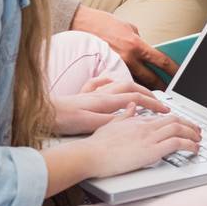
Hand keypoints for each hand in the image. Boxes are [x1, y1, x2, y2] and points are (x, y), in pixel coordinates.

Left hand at [53, 74, 167, 135]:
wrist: (42, 113)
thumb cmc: (63, 119)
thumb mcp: (90, 124)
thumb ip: (112, 119)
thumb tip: (131, 115)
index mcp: (105, 101)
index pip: (136, 98)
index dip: (153, 104)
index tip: (164, 110)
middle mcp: (101, 93)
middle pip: (131, 87)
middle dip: (148, 93)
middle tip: (159, 102)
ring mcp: (92, 92)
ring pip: (119, 84)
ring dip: (134, 86)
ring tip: (142, 92)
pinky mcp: (82, 95)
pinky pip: (100, 83)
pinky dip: (111, 81)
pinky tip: (111, 82)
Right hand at [71, 5, 177, 85]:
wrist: (80, 24)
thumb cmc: (104, 23)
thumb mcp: (128, 27)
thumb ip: (139, 40)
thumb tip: (148, 50)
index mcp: (136, 45)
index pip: (161, 61)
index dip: (173, 70)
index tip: (180, 76)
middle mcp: (128, 58)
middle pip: (151, 78)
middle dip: (162, 87)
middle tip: (170, 93)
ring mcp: (116, 66)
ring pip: (136, 83)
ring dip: (146, 90)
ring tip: (155, 97)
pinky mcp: (105, 71)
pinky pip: (121, 81)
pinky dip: (129, 86)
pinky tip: (133, 93)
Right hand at [85, 111, 202, 176]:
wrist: (89, 154)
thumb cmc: (96, 145)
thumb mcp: (111, 125)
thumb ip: (124, 116)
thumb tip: (131, 107)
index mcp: (137, 121)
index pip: (163, 117)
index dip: (178, 120)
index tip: (184, 125)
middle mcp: (145, 126)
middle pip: (175, 120)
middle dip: (190, 125)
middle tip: (198, 131)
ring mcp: (149, 138)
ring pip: (179, 129)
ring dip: (193, 134)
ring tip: (199, 140)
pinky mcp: (151, 151)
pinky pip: (176, 144)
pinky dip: (189, 145)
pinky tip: (195, 149)